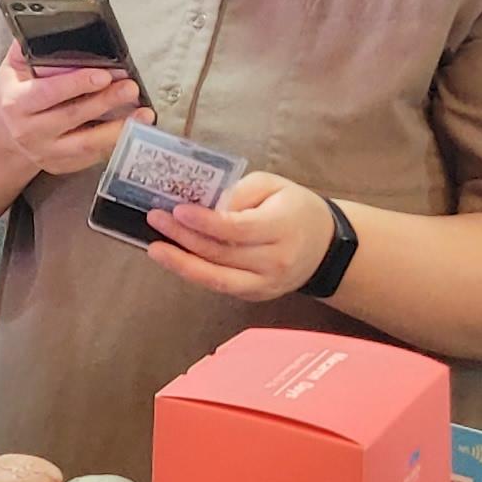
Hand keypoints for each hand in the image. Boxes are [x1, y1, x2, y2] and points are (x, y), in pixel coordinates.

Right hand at [0, 46, 149, 177]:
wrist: (4, 133)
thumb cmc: (16, 92)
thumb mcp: (13, 68)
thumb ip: (27, 47)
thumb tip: (45, 22)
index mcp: (16, 103)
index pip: (48, 92)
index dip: (77, 84)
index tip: (104, 74)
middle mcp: (29, 132)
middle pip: (73, 116)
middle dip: (106, 101)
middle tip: (131, 88)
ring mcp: (45, 153)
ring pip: (87, 144)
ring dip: (119, 129)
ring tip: (143, 114)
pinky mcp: (60, 167)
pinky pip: (91, 158)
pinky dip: (115, 144)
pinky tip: (134, 130)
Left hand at [147, 171, 333, 300]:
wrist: (325, 246)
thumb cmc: (295, 208)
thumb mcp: (274, 185)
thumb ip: (241, 191)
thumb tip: (208, 203)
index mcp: (282, 227)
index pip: (238, 229)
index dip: (206, 222)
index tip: (178, 210)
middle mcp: (275, 261)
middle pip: (222, 254)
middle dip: (184, 238)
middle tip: (155, 220)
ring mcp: (266, 284)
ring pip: (217, 278)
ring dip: (182, 264)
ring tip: (155, 248)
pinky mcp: (256, 295)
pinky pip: (221, 286)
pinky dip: (195, 274)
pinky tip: (175, 259)